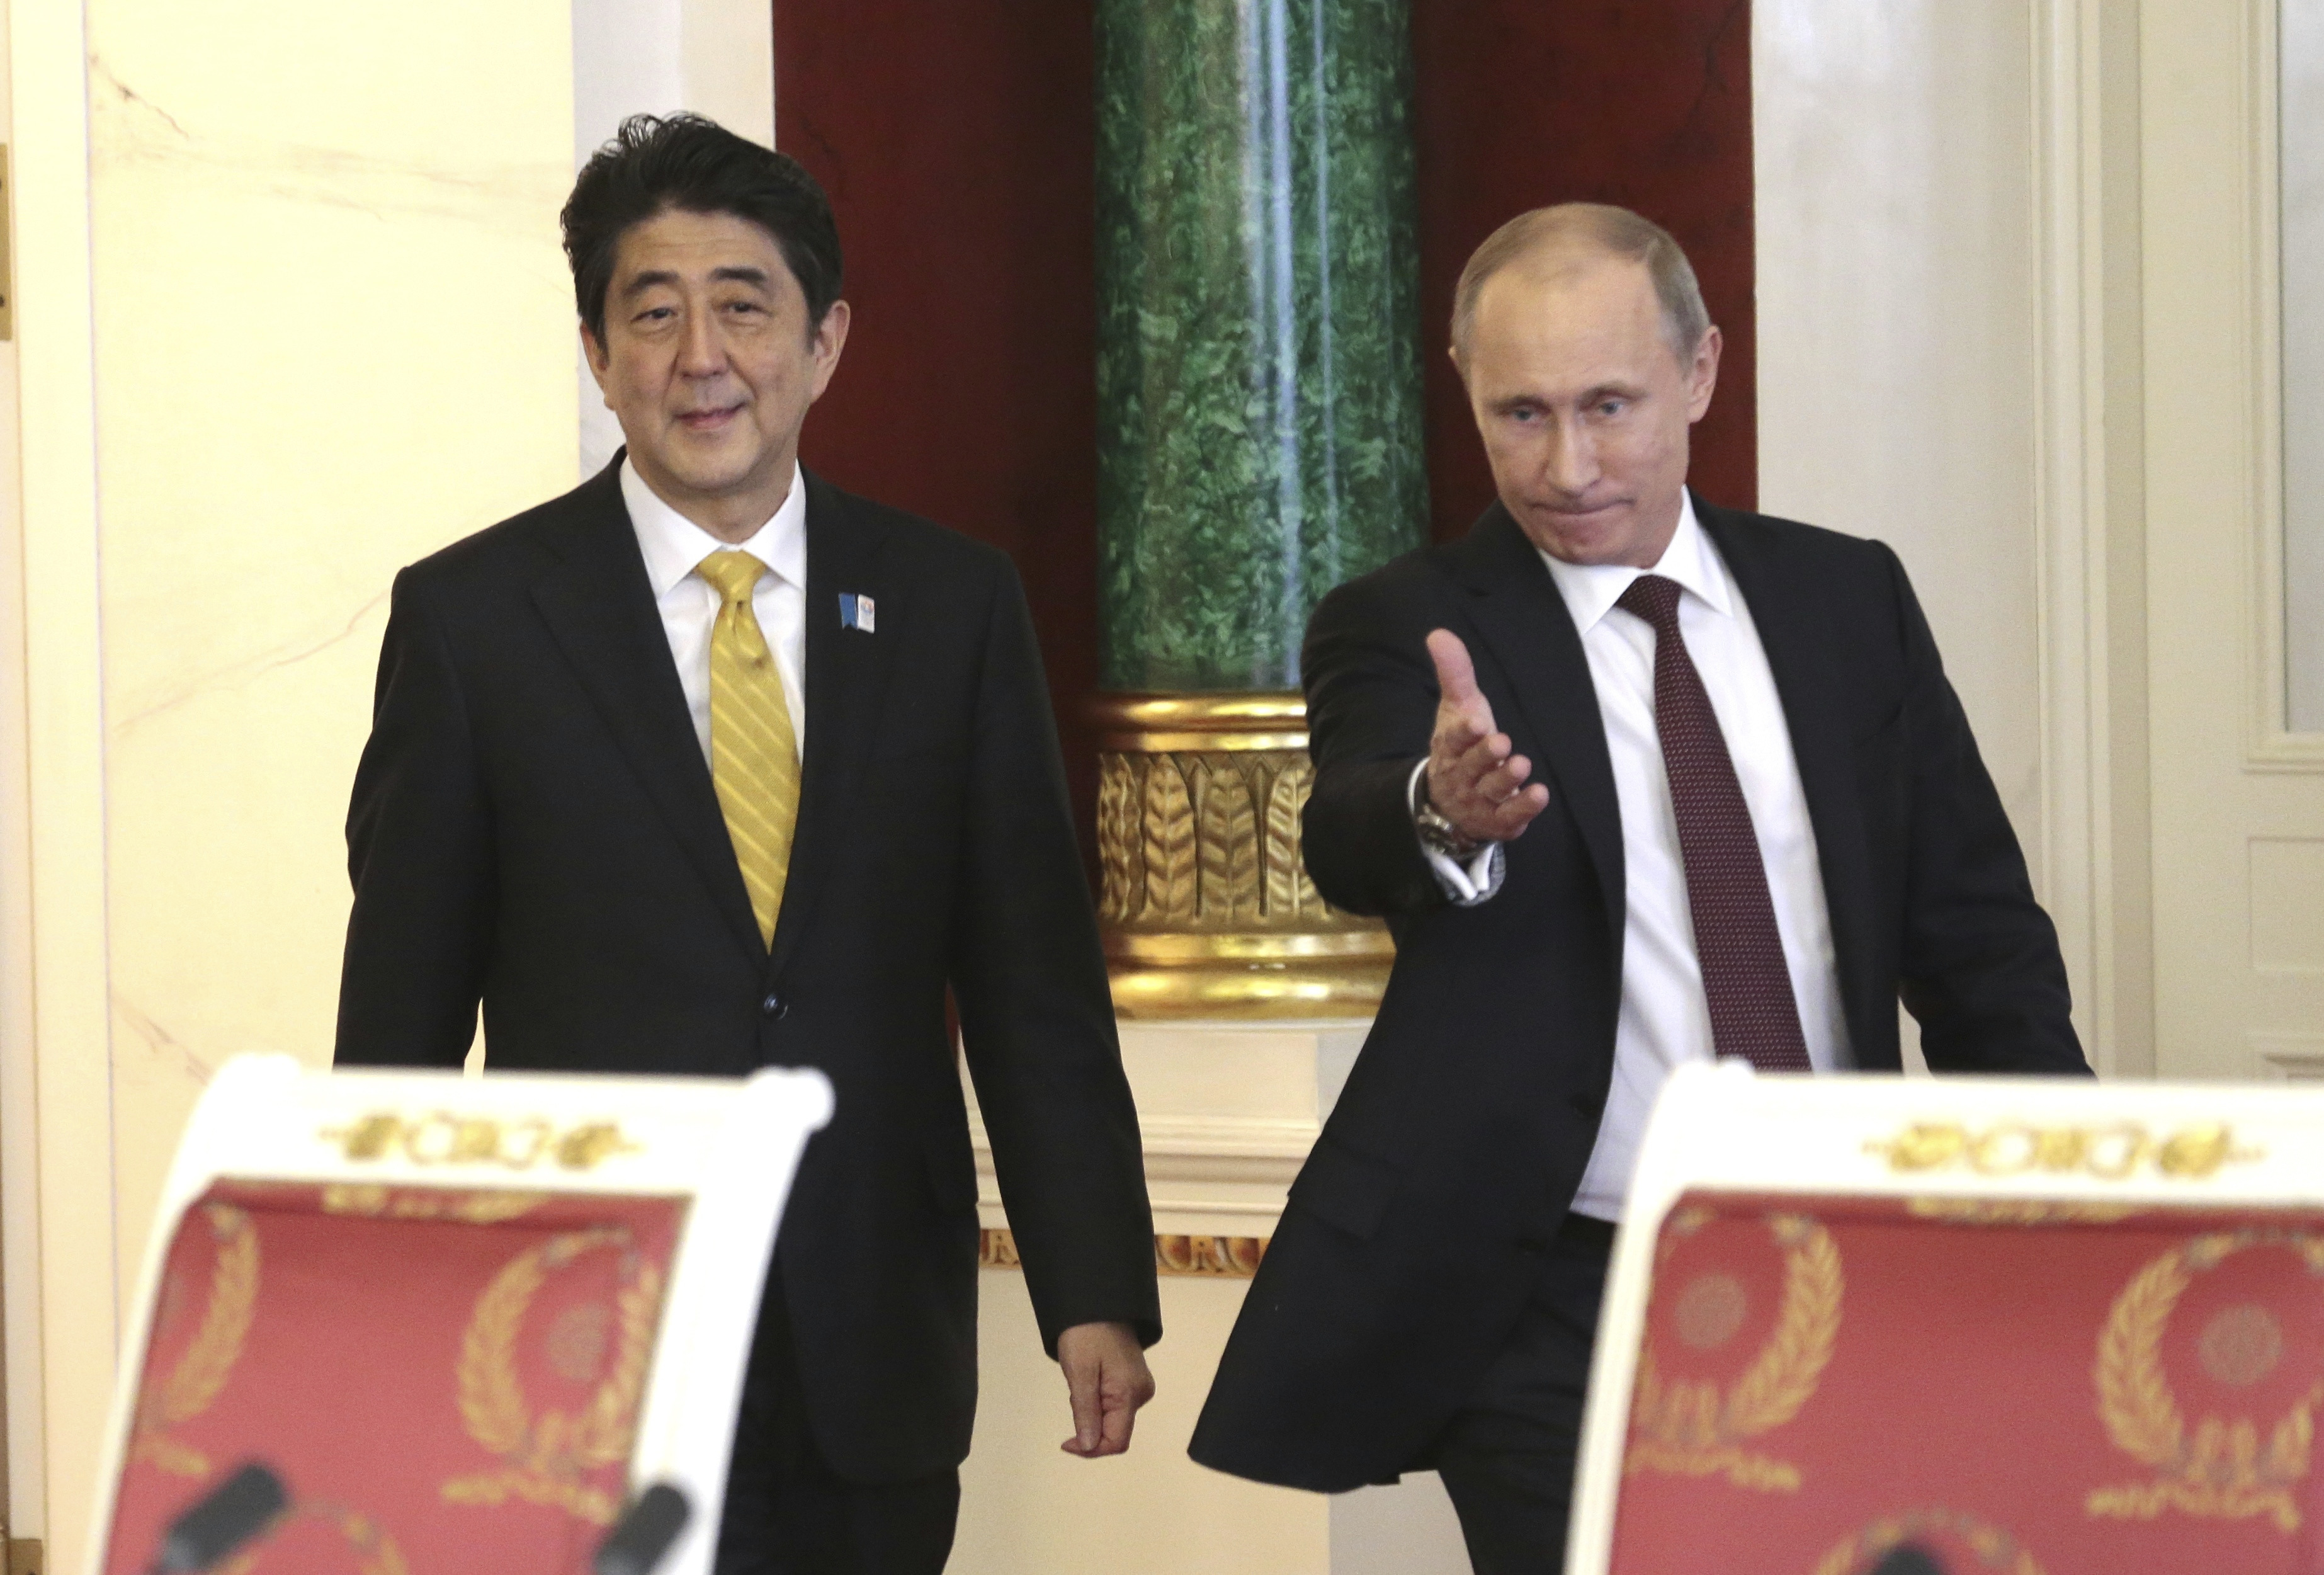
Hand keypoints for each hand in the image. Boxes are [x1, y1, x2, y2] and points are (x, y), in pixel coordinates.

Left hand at [1056, 1320, 1154, 1457]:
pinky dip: (1096, 1402)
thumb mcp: (1080, 1373)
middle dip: (1089, 1425)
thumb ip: (1086, 1412)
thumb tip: (1089, 1446)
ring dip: (1091, 1412)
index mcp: (1130, 1394)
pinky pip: (1114, 1405)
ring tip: (1080, 1381)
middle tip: (1074, 1393)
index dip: (1091, 1450)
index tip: (1065, 1442)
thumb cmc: (1086, 1334)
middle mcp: (1141, 1395)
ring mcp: (1139, 1388)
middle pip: (1115, 1432)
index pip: (1116, 1442)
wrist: (1098, 1302)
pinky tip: (1088, 1380)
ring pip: (1113, 1419)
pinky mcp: (1133, 1381)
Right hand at [1425, 629, 1549, 843]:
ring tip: (1521, 764)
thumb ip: (1455, 673)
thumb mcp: (1459, 708)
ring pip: (1491, 791)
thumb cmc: (1462, 748)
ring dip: (1506, 780)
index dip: (1463, 733)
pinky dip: (1524, 808)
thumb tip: (1438, 633)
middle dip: (1485, 756)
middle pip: (1471, 767)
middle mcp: (1460, 776)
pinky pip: (1510, 817)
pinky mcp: (1498, 821)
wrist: (1452, 802)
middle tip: (1501, 742)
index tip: (1475, 722)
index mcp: (1449, 747)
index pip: (1453, 740)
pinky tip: (1539, 794)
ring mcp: (1478, 801)